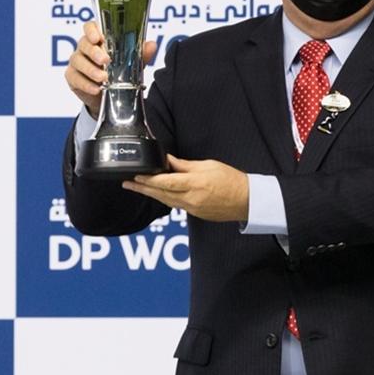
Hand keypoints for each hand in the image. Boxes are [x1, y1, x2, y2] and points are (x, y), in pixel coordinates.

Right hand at [64, 21, 155, 117]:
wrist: (111, 96)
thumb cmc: (120, 72)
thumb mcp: (132, 63)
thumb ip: (141, 53)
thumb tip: (152, 45)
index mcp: (98, 38)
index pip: (90, 26)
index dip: (91, 30)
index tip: (98, 38)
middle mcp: (85, 47)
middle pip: (83, 43)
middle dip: (94, 52)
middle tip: (106, 60)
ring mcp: (77, 61)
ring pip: (77, 60)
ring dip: (91, 70)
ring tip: (103, 78)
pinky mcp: (72, 77)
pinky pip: (74, 78)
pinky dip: (86, 84)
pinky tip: (96, 88)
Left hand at [123, 156, 249, 222]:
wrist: (247, 201)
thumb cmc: (231, 180)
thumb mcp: (208, 166)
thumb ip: (185, 165)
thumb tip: (167, 160)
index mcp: (195, 184)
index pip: (165, 182)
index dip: (149, 180)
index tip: (136, 175)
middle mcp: (191, 198)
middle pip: (160, 194)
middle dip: (142, 188)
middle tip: (127, 184)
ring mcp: (192, 208)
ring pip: (166, 201)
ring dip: (150, 194)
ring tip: (136, 188)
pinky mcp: (194, 214)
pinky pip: (175, 205)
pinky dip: (164, 199)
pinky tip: (157, 194)